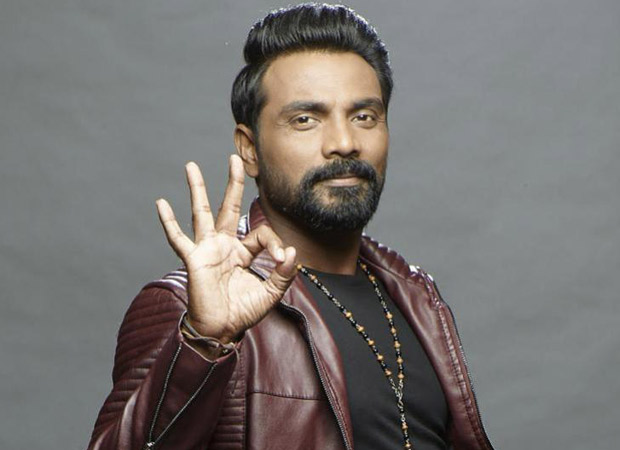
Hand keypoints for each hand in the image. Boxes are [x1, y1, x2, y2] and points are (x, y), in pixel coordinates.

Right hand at [156, 155, 296, 343]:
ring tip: (191, 166)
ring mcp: (207, 249)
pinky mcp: (194, 259)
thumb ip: (283, 274)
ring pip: (202, 213)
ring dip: (197, 189)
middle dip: (232, 183)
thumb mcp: (271, 292)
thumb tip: (292, 253)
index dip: (275, 243)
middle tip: (234, 158)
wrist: (221, 331)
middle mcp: (224, 245)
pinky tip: (161, 203)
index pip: (261, 234)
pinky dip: (169, 222)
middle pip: (228, 206)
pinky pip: (179, 238)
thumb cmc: (243, 312)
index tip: (282, 259)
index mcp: (242, 251)